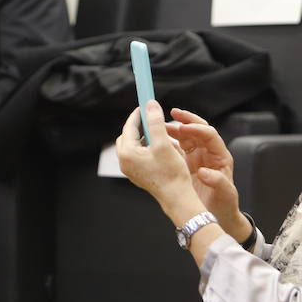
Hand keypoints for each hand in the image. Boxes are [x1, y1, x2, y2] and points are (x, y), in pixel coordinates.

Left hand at [116, 101, 202, 219]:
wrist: (177, 197)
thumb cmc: (170, 173)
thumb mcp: (163, 144)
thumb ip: (155, 122)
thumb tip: (150, 105)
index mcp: (127, 154)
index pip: (129, 127)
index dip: (138, 114)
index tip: (146, 103)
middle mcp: (125, 162)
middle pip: (129, 135)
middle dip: (140, 125)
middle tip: (151, 117)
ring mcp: (131, 169)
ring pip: (134, 145)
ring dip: (145, 136)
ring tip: (159, 132)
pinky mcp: (138, 174)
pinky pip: (139, 154)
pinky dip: (147, 147)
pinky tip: (161, 147)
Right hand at [164, 109, 244, 239]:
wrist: (218, 217)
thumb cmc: (225, 205)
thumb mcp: (226, 194)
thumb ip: (218, 182)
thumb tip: (205, 172)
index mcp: (220, 156)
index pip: (209, 135)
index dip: (196, 129)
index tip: (183, 128)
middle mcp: (209, 153)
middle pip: (197, 130)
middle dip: (185, 120)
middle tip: (172, 113)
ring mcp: (198, 157)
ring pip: (186, 137)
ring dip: (174, 129)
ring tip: (160, 124)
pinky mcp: (188, 164)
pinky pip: (178, 148)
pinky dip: (169, 142)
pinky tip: (158, 140)